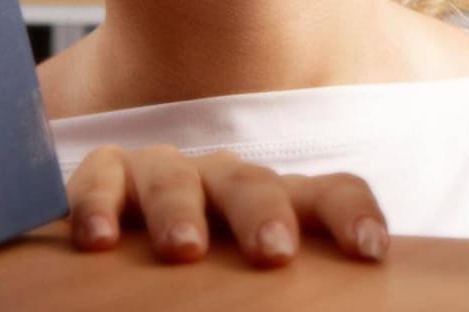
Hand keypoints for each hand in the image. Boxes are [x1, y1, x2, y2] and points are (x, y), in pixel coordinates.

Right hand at [65, 145, 389, 266]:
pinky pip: (102, 178)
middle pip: (252, 184)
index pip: (329, 193)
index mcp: (277, 199)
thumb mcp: (248, 277)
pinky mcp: (108, 174)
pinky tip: (98, 241)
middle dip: (264, 215)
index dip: (352, 215)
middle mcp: (225, 177)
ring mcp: (166, 170)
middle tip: (273, 253)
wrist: (129, 242)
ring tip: (183, 249)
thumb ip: (283, 292)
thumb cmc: (211, 272)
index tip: (372, 251)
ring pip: (176, 177)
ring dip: (180, 210)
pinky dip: (97, 205)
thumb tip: (314, 309)